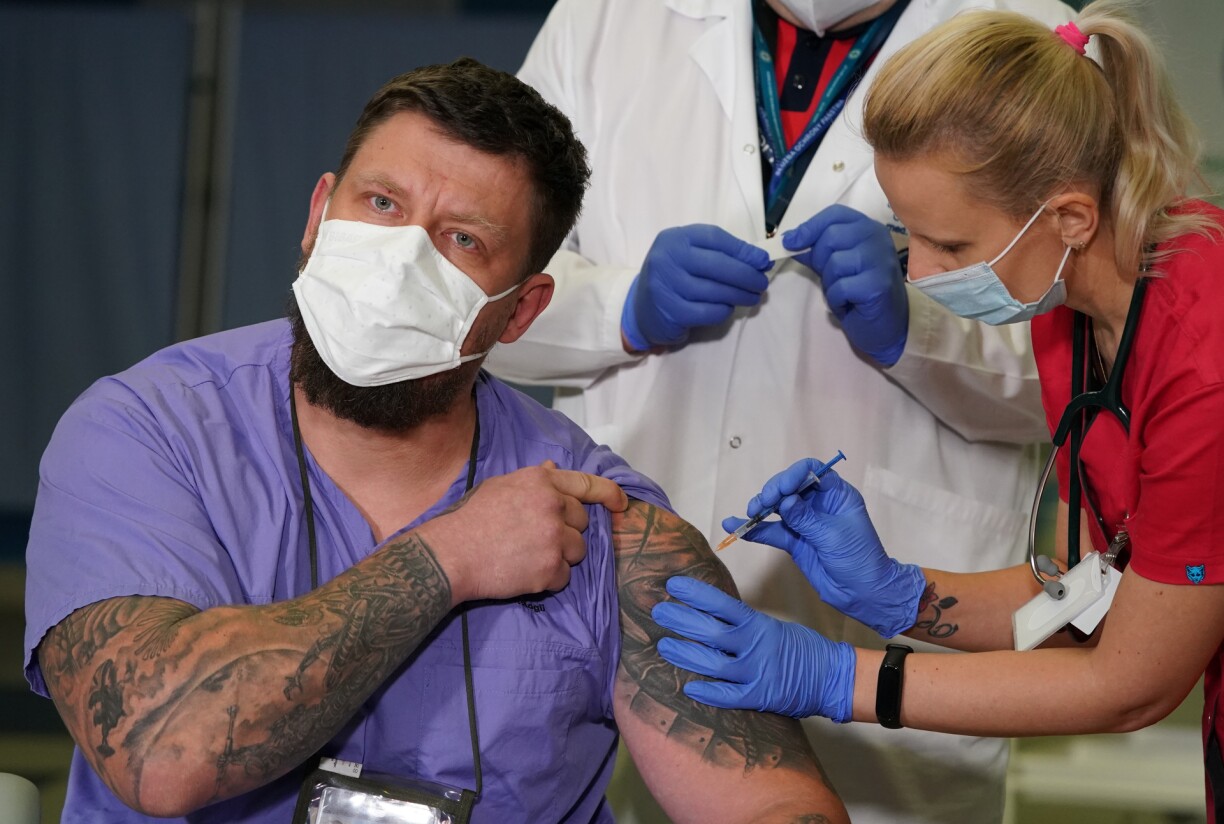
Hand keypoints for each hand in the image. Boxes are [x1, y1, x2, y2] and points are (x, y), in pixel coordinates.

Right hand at [419, 460, 627, 603]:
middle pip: (582, 523)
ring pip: (578, 551)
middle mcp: (553, 506)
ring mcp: (554, 538)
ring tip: (528, 556)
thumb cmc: (471, 519)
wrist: (451, 554)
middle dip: (566, 532)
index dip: (609, 494)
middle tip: (536, 538)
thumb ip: (533, 480)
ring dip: (560, 557)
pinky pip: (565, 577)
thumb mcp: (500, 486)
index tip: (621, 504)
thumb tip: (554, 468)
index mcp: (541, 482)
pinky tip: (524, 572)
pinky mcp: (551, 568)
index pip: (587, 484)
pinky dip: (549, 579)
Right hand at [622, 225, 770, 349]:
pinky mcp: (672, 312)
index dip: (743, 250)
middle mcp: (667, 259)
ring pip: (717, 291)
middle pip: (719, 265)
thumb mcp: (689, 256)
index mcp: (674, 238)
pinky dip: (724, 311)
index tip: (762, 261)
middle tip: (761, 283)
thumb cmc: (673, 277)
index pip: (715, 238)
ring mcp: (667, 286)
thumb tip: (759, 261)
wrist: (640, 308)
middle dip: (747, 275)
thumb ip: (719, 253)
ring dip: (741, 295)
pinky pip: (710, 312)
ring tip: (752, 297)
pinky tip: (727, 308)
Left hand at [652, 577, 854, 720]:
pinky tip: (689, 687)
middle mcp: (754, 646)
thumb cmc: (800, 648)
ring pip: (712, 664)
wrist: (832, 676)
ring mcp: (756, 673)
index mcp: (758, 624)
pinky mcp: (760, 697)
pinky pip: (728, 697)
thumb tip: (708, 616)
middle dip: (681, 621)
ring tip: (664, 645)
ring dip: (685, 654)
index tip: (673, 586)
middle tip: (658, 612)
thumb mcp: (772, 626)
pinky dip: (708, 693)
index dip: (695, 594)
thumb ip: (743, 624)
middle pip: (710, 632)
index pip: (721, 604)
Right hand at [723, 464, 923, 637]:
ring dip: (760, 507)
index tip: (782, 490)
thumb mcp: (833, 536)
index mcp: (837, 494)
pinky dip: (754, 529)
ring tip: (749, 513)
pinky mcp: (794, 541)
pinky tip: (734, 526)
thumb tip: (784, 502)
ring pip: (777, 507)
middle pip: (789, 486)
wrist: (863, 594)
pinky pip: (771, 531)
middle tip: (762, 504)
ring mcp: (804, 522)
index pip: (813, 471)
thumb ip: (806, 518)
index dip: (794, 475)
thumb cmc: (859, 560)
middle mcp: (819, 504)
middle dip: (773, 491)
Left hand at [784, 204, 907, 366]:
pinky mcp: (878, 285)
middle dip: (819, 260)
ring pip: (834, 263)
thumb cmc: (859, 294)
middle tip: (830, 278)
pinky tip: (850, 304)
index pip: (835, 214)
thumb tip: (789, 239)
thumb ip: (817, 250)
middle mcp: (878, 238)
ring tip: (844, 293)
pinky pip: (840, 287)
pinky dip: (837, 300)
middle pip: (831, 236)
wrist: (886, 326)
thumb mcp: (837, 266)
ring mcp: (880, 260)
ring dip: (830, 283)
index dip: (809, 227)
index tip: (790, 242)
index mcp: (868, 228)